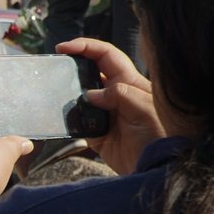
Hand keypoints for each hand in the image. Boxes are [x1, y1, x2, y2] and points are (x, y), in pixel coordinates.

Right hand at [56, 37, 164, 174]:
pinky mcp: (96, 133)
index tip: (65, 47)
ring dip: (66, 93)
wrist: (158, 167)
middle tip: (54, 66)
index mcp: (129, 82)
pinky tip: (61, 118)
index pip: (106, 55)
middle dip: (72, 65)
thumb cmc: (161, 136)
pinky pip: (77, 121)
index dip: (86, 46)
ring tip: (52, 92)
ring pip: (79, 95)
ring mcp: (104, 113)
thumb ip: (120, 95)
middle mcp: (115, 94)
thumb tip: (90, 94)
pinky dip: (67, 119)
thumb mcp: (145, 108)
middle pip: (89, 71)